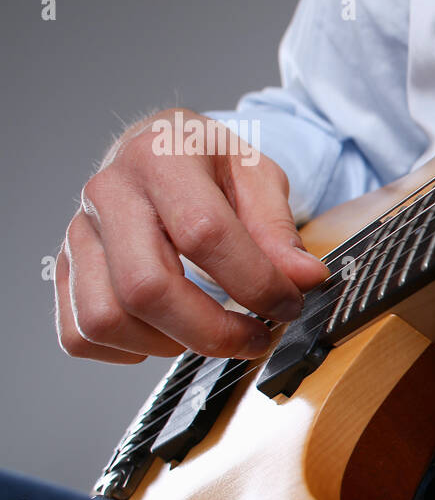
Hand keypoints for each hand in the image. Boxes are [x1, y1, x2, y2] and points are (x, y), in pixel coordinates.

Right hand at [55, 107, 329, 363]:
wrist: (154, 149)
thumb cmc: (209, 165)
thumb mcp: (257, 175)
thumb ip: (280, 228)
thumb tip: (304, 279)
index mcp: (162, 158)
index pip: (205, 234)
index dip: (255, 282)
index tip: (288, 304)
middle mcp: (108, 193)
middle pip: (147, 287)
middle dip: (213, 332)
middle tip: (254, 338)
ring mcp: (78, 233)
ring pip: (106, 319)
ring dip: (169, 344)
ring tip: (211, 333)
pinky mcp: (65, 268)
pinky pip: (79, 334)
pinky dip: (128, 351)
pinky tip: (168, 332)